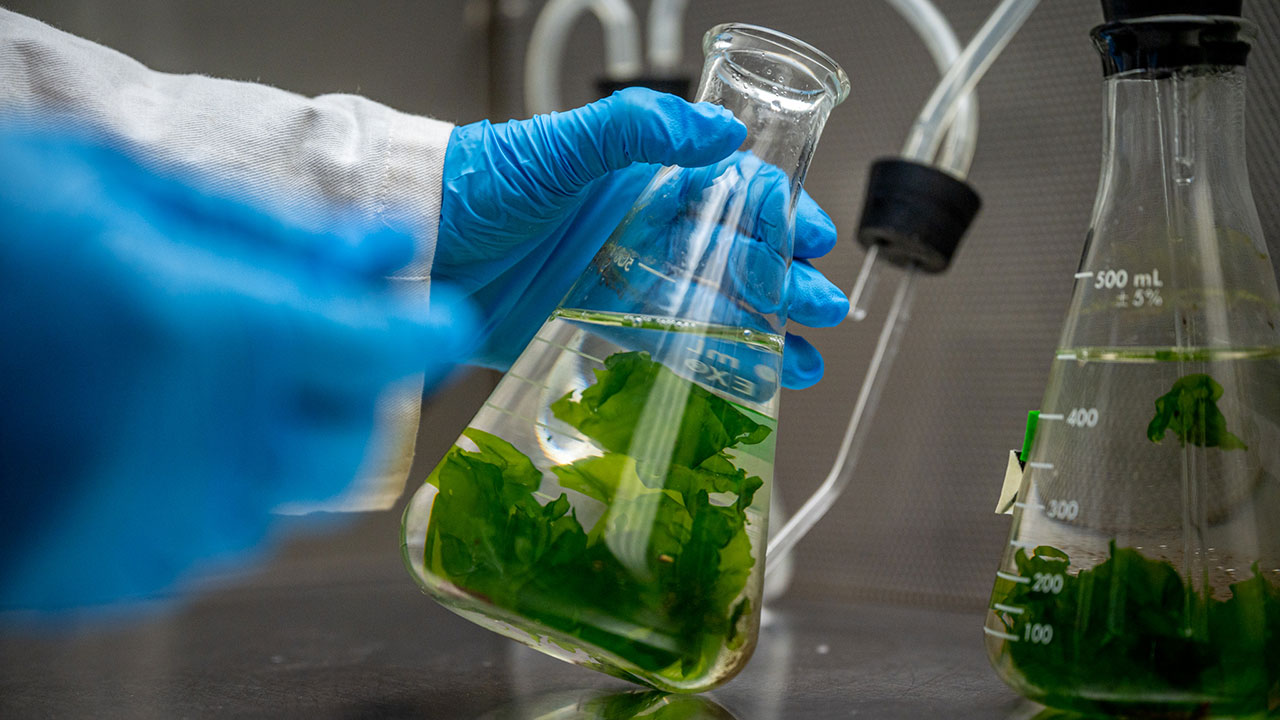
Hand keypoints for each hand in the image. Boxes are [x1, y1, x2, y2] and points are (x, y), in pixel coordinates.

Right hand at [0, 130, 477, 611]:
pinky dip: (207, 490)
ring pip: (286, 500)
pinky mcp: (98, 578)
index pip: (387, 349)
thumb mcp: (116, 192)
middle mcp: (196, 446)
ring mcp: (146, 526)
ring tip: (197, 382)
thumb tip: (383, 254)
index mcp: (212, 332)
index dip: (423, 329)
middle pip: (352, 437)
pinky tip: (144, 437)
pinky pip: (208, 543)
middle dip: (352, 385)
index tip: (427, 317)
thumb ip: (270, 233)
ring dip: (276, 439)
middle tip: (306, 338)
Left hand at [436, 88, 846, 387]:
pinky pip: (672, 346)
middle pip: (735, 255)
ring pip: (714, 305)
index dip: (777, 215)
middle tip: (823, 305)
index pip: (730, 192)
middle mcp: (644, 228)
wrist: (421, 248)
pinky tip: (754, 379)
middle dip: (785, 280)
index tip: (813, 236)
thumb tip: (721, 134)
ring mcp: (627, 279)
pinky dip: (715, 363)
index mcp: (643, 178)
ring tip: (807, 357)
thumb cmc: (482, 183)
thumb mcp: (559, 147)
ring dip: (764, 329)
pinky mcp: (602, 325)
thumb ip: (636, 132)